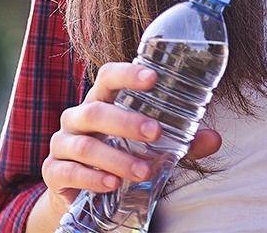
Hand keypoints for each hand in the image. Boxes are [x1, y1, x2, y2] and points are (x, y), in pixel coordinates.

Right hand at [40, 61, 223, 208]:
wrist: (80, 192)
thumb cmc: (118, 154)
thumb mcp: (149, 147)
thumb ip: (181, 142)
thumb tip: (214, 139)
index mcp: (101, 101)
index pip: (108, 77)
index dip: (128, 74)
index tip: (153, 77)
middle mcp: (77, 117)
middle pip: (96, 111)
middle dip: (126, 122)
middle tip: (155, 133)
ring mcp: (62, 144)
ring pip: (85, 146)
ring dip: (116, 158)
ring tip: (142, 170)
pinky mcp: (53, 172)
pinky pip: (68, 172)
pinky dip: (91, 178)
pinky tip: (112, 184)